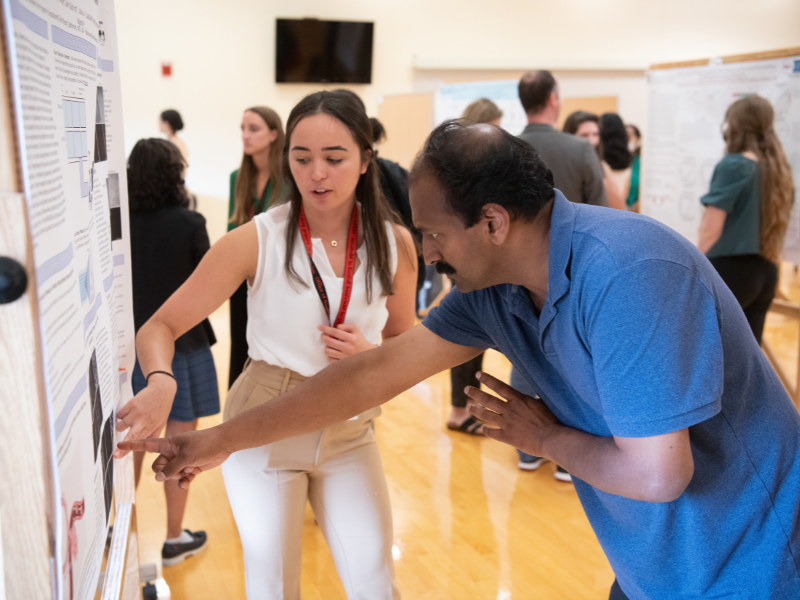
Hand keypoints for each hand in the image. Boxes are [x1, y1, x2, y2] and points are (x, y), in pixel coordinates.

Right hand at [113, 375, 175, 457]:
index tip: (118, 456)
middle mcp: (143, 421)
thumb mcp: (161, 422)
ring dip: (121, 426)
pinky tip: (128, 413)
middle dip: (121, 447)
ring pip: (120, 425)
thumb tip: (149, 451)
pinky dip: (121, 416)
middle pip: (130, 436)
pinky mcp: (130, 404)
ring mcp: (136, 412)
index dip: (127, 450)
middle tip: (114, 453)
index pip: (138, 441)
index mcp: (151, 426)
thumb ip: (154, 435)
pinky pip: (119, 414)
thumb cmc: (162, 407)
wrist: (162, 389)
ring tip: (129, 421)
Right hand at [116, 427, 231, 488]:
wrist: (224, 444)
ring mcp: (181, 460)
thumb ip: (171, 468)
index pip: (146, 445)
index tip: (119, 444)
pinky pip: (180, 478)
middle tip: (178, 468)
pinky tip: (189, 480)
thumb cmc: (205, 444)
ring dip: (176, 476)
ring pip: (169, 474)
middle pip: (157, 467)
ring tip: (188, 470)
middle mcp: (172, 452)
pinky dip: (184, 481)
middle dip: (164, 472)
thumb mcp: (186, 456)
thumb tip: (158, 478)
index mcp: (168, 444)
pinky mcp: (190, 467)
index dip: (133, 445)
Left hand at [317, 323, 374, 362]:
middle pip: (329, 342)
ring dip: (326, 346)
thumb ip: (346, 326)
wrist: (367, 354)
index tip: (319, 327)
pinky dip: (329, 355)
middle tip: (323, 335)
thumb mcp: (356, 330)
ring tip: (330, 344)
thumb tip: (336, 327)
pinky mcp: (342, 364)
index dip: (325, 329)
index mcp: (352, 338)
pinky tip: (333, 352)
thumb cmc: (360, 340)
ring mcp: (344, 357)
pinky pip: (330, 359)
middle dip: (323, 337)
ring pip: (328, 351)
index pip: (335, 332)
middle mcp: (348, 348)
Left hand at [465, 371, 562, 456]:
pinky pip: (491, 432)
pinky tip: (481, 428)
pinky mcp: (507, 437)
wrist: (552, 439)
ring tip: (468, 407)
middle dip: (475, 393)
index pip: (499, 386)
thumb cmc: (553, 421)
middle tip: (466, 389)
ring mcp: (507, 423)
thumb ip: (536, 397)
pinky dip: (485, 430)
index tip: (478, 374)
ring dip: (476, 410)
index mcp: (519, 400)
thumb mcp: (544, 404)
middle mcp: (510, 409)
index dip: (487, 379)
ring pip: (486, 415)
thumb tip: (538, 390)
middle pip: (488, 399)